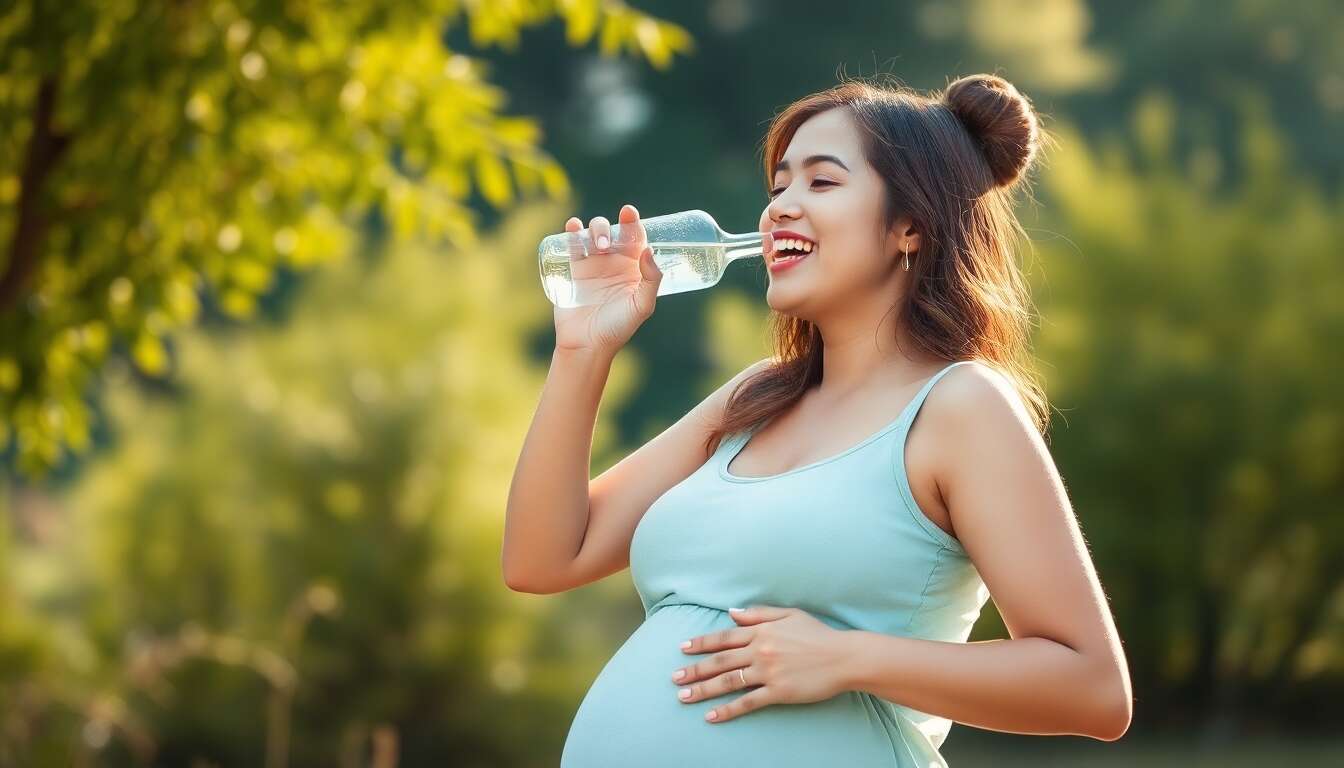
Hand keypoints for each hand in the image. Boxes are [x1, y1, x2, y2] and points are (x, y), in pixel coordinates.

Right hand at [552, 203, 662, 353]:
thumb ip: (651, 279)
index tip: (629, 212)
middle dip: (611, 227)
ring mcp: (593, 264)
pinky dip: (572, 231)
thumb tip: (649, 250)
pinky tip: (573, 225)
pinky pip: (572, 245)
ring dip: (594, 229)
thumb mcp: (642, 306)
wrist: (586, 344)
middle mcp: (615, 262)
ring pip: (593, 234)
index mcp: (634, 268)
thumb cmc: (618, 328)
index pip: (636, 238)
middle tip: (608, 243)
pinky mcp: (574, 270)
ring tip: (597, 244)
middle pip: (614, 231)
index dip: (634, 223)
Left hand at [671, 605, 853, 723]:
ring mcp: (768, 672)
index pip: (724, 637)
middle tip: (674, 677)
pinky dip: (728, 710)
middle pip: (720, 661)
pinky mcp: (778, 692)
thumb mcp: (789, 614)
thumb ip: (758, 614)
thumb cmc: (818, 634)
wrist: (843, 656)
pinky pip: (747, 702)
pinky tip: (712, 716)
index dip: (701, 643)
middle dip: (694, 669)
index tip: (682, 648)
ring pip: (728, 682)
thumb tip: (731, 614)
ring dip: (703, 690)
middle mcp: (760, 651)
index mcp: (761, 631)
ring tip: (683, 696)